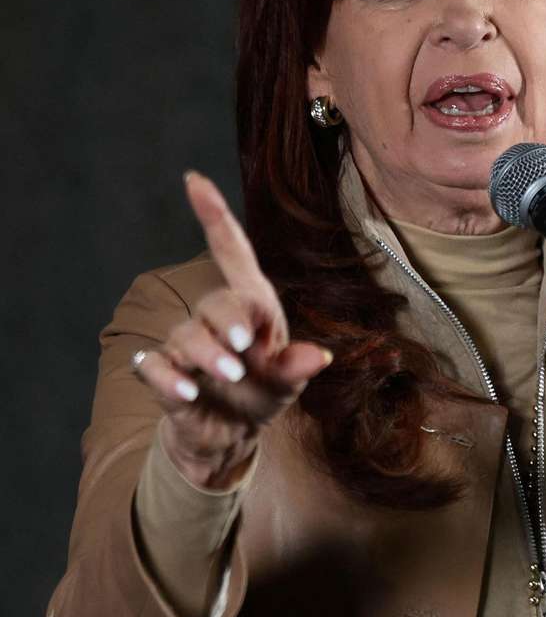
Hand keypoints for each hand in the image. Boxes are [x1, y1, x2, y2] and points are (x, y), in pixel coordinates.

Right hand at [132, 172, 331, 488]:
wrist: (229, 436)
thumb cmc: (263, 394)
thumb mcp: (287, 383)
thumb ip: (297, 368)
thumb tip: (320, 358)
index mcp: (252, 307)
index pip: (232, 253)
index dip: (214, 215)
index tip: (195, 180)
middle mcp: (216, 318)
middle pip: (214, 302)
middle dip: (227, 322)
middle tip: (242, 351)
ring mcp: (187, 345)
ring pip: (185, 336)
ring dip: (206, 355)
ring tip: (230, 377)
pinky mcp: (164, 374)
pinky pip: (154, 367)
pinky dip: (169, 379)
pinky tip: (188, 393)